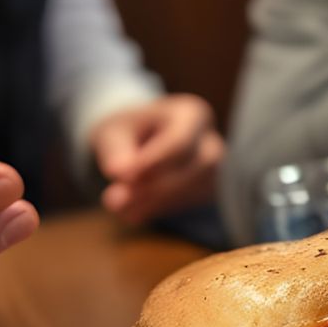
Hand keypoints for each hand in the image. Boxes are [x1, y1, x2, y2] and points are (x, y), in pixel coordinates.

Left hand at [89, 93, 223, 225]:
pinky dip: (158, 209)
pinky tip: (132, 212)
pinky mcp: (205, 192)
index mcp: (191, 114)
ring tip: (120, 208)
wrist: (136, 141)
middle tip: (116, 200)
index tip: (123, 177)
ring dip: (157, 202)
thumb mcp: (114, 131)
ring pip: (197, 189)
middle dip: (159, 186)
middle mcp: (209, 140)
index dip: (154, 162)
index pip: (181, 141)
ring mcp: (213, 169)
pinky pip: (189, 203)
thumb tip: (120, 174)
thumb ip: (117, 151)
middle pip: (200, 165)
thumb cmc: (127, 130)